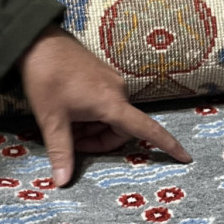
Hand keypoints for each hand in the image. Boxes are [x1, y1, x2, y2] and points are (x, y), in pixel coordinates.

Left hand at [18, 27, 191, 186]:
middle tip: (71, 142)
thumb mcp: (51, 120)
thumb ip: (62, 152)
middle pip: (122, 129)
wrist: (37, 40)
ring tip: (65, 124)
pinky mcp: (102, 75)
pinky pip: (105, 104)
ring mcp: (111, 81)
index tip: (186, 157)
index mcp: (112, 103)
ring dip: (92, 128)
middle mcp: (118, 91)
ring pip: (111, 117)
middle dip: (99, 141)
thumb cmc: (46, 78)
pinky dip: (90, 115)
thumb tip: (63, 182)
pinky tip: (69, 111)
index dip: (168, 145)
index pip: (147, 129)